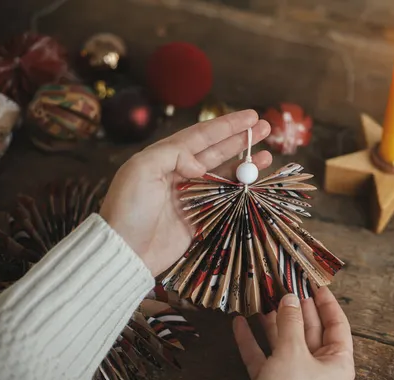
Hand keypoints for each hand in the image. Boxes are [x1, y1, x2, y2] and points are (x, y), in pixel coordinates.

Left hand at [100, 110, 271, 276]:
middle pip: (217, 151)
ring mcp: (191, 195)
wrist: (125, 250)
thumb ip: (172, 154)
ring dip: (246, 164)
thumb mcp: (141, 169)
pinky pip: (225, 199)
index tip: (251, 116)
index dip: (227, 126)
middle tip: (265, 128)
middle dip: (241, 139)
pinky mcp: (198, 218)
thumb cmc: (128, 208)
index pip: (201, 135)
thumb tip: (200, 164)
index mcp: (165, 157)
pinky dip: (241, 190)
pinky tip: (254, 183)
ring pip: (224, 174)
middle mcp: (180, 173)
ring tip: (268, 154)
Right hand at [233, 287, 354, 379]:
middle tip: (282, 283)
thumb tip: (289, 298)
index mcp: (336, 362)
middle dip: (293, 307)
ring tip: (260, 297)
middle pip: (307, 330)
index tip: (313, 282)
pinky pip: (263, 358)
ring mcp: (294, 378)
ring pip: (283, 342)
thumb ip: (290, 322)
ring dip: (270, 321)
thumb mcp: (292, 353)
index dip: (326, 302)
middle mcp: (318, 369)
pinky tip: (239, 322)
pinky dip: (251, 341)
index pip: (337, 324)